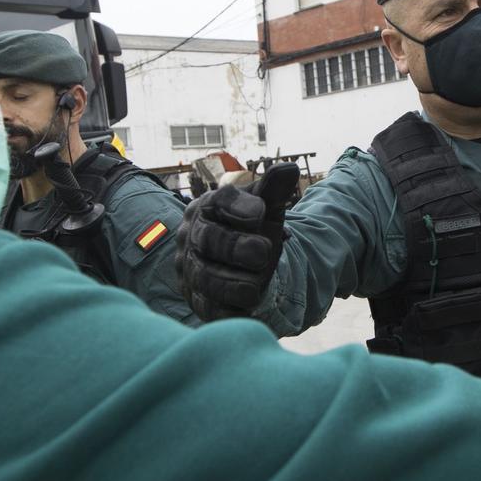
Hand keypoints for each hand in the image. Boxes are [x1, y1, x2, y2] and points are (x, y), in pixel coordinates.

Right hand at [175, 173, 292, 319]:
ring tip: (255, 288)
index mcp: (209, 208)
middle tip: (264, 252)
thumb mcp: (265, 211)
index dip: (237, 207)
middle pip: (207, 240)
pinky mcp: (199, 300)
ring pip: (204, 277)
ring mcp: (192, 270)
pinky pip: (208, 308)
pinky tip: (244, 312)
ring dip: (230, 283)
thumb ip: (273, 192)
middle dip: (234, 247)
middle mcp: (193, 237)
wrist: (243, 267)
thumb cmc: (252, 231)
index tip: (260, 212)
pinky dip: (225, 311)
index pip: (218, 201)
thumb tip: (288, 169)